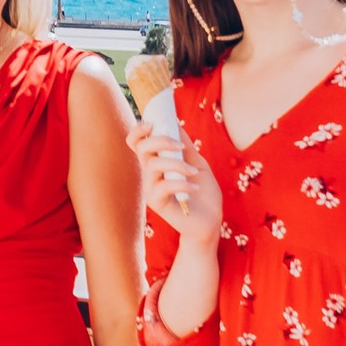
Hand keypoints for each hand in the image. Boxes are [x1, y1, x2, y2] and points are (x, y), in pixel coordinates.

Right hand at [136, 105, 222, 244]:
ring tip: (194, 172)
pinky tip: (194, 190)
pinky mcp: (157, 204)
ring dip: (177, 164)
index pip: (136, 141)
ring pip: (153, 165)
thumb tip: (176, 124)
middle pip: (142, 148)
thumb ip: (186, 147)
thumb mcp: (198, 164)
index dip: (138, 129)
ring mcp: (151, 189)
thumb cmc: (203, 194)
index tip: (153, 123)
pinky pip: (164, 186)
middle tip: (181, 146)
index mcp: (156, 162)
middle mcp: (149, 174)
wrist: (210, 222)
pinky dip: (182, 184)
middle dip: (161, 140)